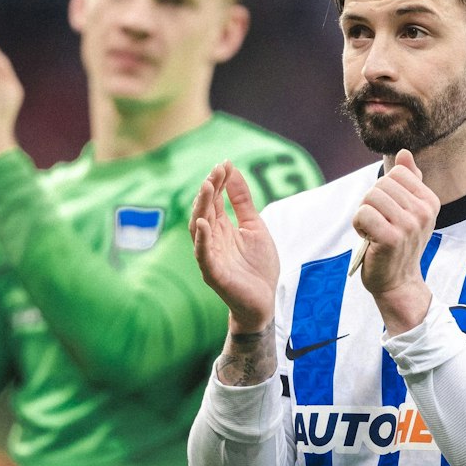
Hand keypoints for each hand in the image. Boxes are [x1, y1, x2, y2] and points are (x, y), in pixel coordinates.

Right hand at [191, 161, 278, 333]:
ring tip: (208, 188)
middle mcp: (212, 239)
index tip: (224, 164)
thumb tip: (233, 170)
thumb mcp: (254, 226)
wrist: (265, 300)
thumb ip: (243, 201)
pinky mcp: (213, 274)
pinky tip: (204, 223)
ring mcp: (210, 256)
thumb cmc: (258, 266)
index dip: (219, 182)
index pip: (216, 199)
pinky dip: (201, 239)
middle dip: (210, 190)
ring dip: (202, 208)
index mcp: (221, 227)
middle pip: (206, 210)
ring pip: (200, 228)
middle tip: (216, 171)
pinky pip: (203, 255)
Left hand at [353, 149, 437, 332]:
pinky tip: (368, 238)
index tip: (389, 212)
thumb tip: (404, 153)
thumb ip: (409, 181)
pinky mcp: (391, 238)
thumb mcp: (409, 211)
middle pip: (381, 184)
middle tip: (378, 224)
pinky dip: (358, 225)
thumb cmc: (400, 243)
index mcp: (430, 201)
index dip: (384, 190)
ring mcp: (409, 225)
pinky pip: (363, 213)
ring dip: (364, 214)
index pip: (397, 173)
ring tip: (373, 231)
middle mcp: (423, 212)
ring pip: (370, 197)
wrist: (398, 282)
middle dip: (371, 202)